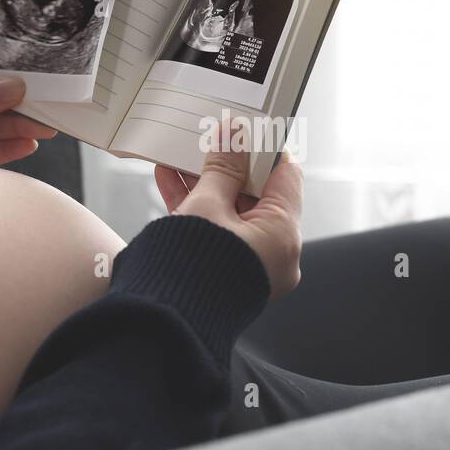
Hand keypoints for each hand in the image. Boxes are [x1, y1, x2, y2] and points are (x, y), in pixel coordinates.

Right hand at [153, 143, 303, 298]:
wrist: (163, 321)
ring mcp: (250, 264)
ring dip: (208, 185)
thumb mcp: (206, 206)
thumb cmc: (190, 270)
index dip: (266, 148)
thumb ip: (222, 170)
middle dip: (230, 166)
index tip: (247, 128)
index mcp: (282, 236)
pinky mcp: (226, 271)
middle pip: (257, 195)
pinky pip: (218, 232)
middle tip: (212, 141)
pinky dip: (199, 209)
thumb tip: (233, 138)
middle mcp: (274, 253)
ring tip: (183, 157)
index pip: (286, 176)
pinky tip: (171, 181)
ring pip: (232, 213)